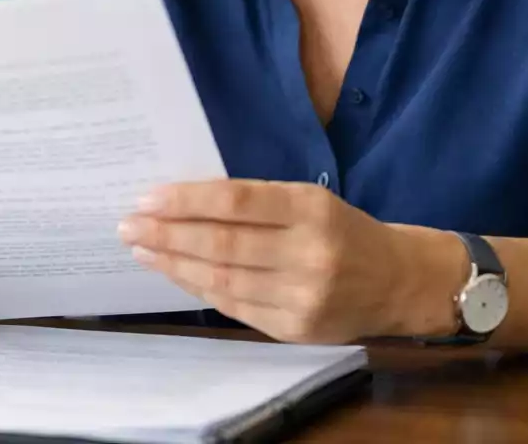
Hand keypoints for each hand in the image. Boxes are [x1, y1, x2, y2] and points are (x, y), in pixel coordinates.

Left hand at [117, 179, 461, 343]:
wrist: (399, 281)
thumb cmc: (344, 231)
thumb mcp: (309, 201)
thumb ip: (256, 203)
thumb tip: (183, 203)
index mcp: (312, 208)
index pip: (236, 200)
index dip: (186, 200)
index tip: (146, 198)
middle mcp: (309, 253)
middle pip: (222, 244)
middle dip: (167, 235)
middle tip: (128, 226)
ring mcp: (303, 297)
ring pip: (223, 280)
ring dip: (174, 265)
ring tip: (142, 251)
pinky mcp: (295, 329)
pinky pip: (235, 307)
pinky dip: (200, 290)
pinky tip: (176, 274)